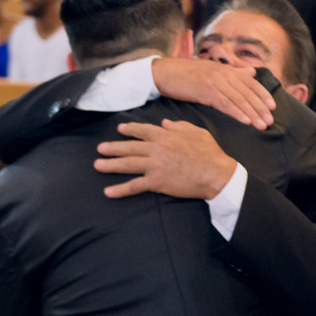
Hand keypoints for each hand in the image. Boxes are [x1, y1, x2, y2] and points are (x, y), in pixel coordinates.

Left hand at [94, 120, 236, 199]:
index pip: (142, 131)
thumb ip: (180, 126)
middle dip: (113, 147)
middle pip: (130, 147)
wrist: (217, 174)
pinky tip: (108, 192)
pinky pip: (135, 186)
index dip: (130, 129)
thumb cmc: (211, 153)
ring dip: (111, 165)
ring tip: (98, 165)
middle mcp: (157, 149)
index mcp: (166, 136)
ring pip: (127, 164)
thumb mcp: (198, 132)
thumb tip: (165, 123)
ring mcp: (155, 165)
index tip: (120, 129)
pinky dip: (120, 189)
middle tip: (100, 148)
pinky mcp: (157, 182)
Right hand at [151, 58, 274, 128]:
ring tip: (262, 125)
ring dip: (252, 113)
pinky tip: (245, 121)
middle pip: (247, 92)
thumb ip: (234, 72)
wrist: (163, 73)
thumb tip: (252, 72)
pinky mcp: (205, 91)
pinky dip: (236, 112)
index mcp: (226, 70)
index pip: (250, 82)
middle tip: (270, 121)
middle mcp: (223, 74)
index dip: (262, 94)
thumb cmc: (186, 74)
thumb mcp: (212, 70)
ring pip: (238, 99)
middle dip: (260, 108)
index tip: (273, 107)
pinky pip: (224, 104)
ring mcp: (215, 82)